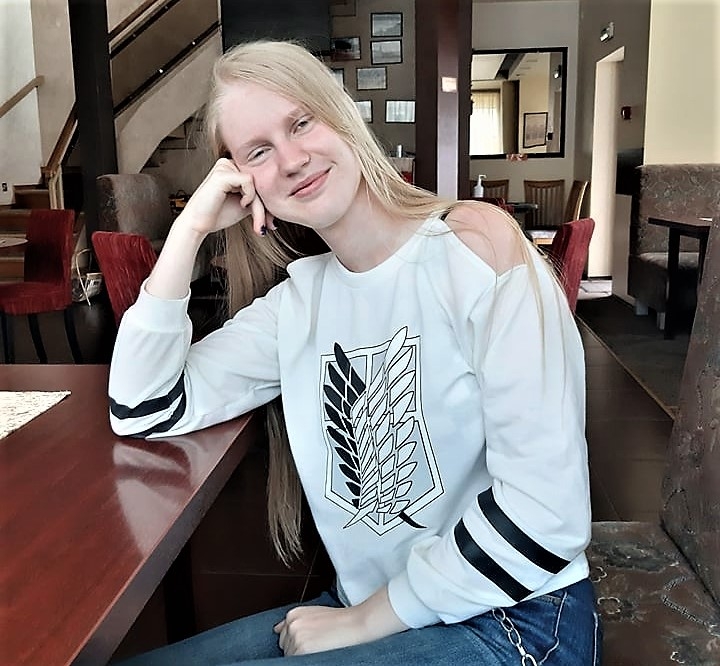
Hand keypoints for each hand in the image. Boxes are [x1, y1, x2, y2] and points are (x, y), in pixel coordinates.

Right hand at [178, 157, 273, 236]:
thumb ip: (259, 200)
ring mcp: (225, 166)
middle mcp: (229, 164)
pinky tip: (242, 204)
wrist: (199, 224)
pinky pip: (249, 181)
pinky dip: (250, 196)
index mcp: (234, 169)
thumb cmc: (217, 214)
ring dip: (259, 207)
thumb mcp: (246, 206)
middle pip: (259, 183)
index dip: (267, 203)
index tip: (270, 223)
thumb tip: (279, 203)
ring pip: (256, 183)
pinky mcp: (222, 172)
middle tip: (264, 226)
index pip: (259, 182)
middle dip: (265, 208)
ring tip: (256, 222)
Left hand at [273, 586, 407, 655]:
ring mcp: (295, 637)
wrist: (357, 624)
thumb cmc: (340, 620)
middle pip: (285, 647)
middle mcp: (291, 624)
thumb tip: (276, 629)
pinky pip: (295, 661)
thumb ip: (296, 621)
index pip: (284, 636)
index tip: (310, 642)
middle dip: (297, 648)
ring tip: (320, 648)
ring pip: (290, 656)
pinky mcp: (301, 649)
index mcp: (293, 614)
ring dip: (302, 656)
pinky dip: (306, 660)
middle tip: (318, 645)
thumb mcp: (314, 614)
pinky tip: (319, 653)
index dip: (298, 642)